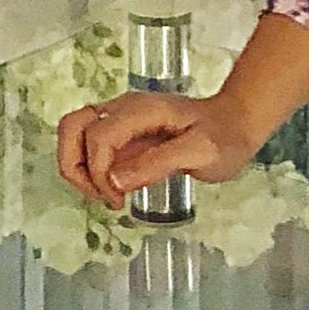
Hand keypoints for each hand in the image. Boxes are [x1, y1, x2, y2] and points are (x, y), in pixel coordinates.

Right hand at [55, 91, 260, 209]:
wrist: (235, 122)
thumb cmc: (223, 138)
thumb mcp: (201, 153)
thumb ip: (157, 163)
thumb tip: (113, 180)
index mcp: (140, 110)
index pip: (98, 135)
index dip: (99, 172)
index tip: (118, 201)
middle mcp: (122, 108)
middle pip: (72, 125)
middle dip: (75, 166)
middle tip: (101, 197)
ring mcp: (119, 117)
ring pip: (75, 131)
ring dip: (77, 166)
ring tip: (103, 194)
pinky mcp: (121, 130)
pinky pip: (89, 142)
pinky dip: (88, 166)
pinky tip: (110, 187)